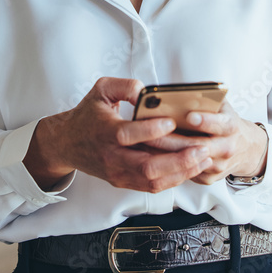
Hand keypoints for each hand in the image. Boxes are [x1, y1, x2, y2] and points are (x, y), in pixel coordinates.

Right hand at [26, 77, 213, 192]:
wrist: (67, 143)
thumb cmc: (89, 114)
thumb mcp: (101, 90)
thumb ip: (124, 86)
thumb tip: (145, 90)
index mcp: (104, 132)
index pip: (128, 135)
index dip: (152, 130)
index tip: (172, 122)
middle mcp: (111, 157)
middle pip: (147, 166)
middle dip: (178, 159)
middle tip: (201, 148)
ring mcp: (118, 173)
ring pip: (153, 181)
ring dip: (182, 172)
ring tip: (204, 159)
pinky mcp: (123, 182)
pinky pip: (152, 186)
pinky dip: (174, 179)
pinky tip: (191, 168)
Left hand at [143, 102, 267, 184]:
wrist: (245, 148)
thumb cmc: (225, 121)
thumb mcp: (222, 105)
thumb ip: (207, 96)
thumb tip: (183, 90)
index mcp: (231, 126)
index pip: (221, 124)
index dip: (206, 121)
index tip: (190, 116)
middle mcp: (227, 148)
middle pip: (197, 146)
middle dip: (172, 140)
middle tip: (150, 132)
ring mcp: (218, 165)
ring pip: (187, 163)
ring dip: (164, 154)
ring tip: (143, 144)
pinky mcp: (208, 178)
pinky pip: (184, 174)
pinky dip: (167, 165)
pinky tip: (151, 156)